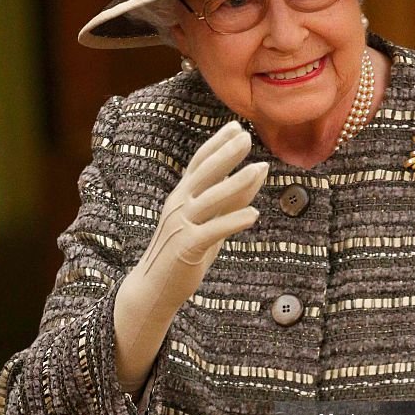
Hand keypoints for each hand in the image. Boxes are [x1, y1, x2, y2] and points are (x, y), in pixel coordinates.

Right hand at [114, 120, 266, 392]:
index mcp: (182, 196)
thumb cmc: (185, 253)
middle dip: (226, 154)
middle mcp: (179, 205)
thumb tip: (255, 176)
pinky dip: (233, 221)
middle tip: (246, 137)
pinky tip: (254, 215)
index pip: (198, 163)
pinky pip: (214, 231)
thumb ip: (230, 201)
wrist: (155, 287)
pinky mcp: (187, 247)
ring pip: (211, 199)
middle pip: (204, 174)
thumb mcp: (209, 222)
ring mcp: (181, 225)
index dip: (216, 144)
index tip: (235, 127)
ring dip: (237, 183)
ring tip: (259, 169)